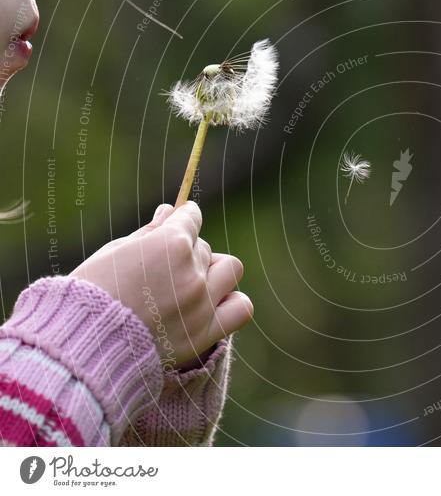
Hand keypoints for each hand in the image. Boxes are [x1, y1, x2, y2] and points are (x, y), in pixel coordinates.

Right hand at [71, 202, 252, 369]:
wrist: (83, 346)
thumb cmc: (89, 293)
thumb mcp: (114, 253)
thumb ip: (149, 233)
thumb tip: (170, 211)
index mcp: (170, 244)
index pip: (191, 218)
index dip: (184, 218)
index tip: (181, 221)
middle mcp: (192, 271)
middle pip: (203, 248)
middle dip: (187, 252)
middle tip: (162, 269)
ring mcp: (202, 302)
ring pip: (229, 269)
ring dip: (214, 271)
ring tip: (192, 283)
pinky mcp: (205, 332)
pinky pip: (241, 308)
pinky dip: (232, 302)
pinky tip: (213, 303)